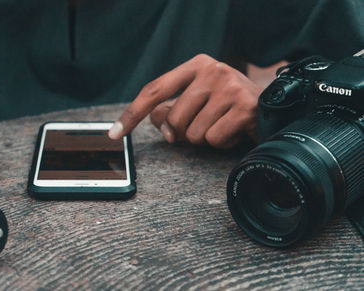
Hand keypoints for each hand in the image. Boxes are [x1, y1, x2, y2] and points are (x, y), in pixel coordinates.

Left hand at [108, 54, 261, 148]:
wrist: (276, 105)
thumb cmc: (230, 106)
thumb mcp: (198, 102)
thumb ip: (171, 109)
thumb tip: (156, 120)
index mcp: (196, 65)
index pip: (154, 90)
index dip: (132, 114)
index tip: (114, 134)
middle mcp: (213, 70)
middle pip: (174, 119)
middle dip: (185, 132)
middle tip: (206, 125)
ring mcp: (230, 87)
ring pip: (193, 133)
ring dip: (205, 138)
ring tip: (223, 125)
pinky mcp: (245, 107)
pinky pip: (214, 139)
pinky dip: (221, 143)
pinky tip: (234, 131)